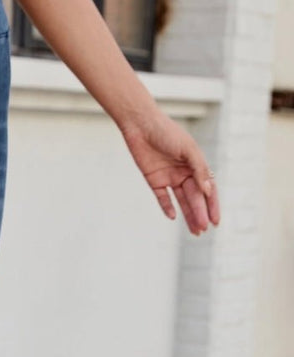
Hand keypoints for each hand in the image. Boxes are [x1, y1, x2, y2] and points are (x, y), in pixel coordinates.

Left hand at [119, 109, 220, 235]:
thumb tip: (208, 190)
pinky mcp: (154, 180)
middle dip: (200, 214)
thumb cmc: (167, 132)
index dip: (212, 205)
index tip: (216, 221)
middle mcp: (184, 172)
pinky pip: (163, 198)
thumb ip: (199, 169)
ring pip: (182, 201)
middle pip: (195, 198)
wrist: (141, 125)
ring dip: (188, 215)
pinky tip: (173, 217)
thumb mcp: (188, 149)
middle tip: (203, 229)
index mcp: (196, 164)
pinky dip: (168, 207)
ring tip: (194, 230)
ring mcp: (169, 177)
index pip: (208, 189)